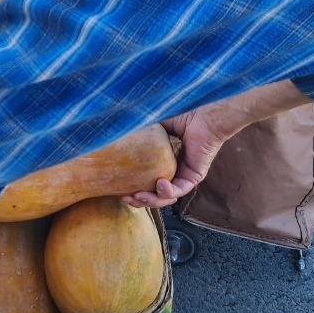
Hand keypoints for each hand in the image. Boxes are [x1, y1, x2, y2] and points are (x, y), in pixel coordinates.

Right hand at [123, 105, 238, 208]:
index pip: (144, 181)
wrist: (202, 112)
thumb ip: (135, 130)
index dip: (131, 188)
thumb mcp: (151, 124)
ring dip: (151, 201)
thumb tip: (111, 132)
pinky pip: (180, 190)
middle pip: (153, 194)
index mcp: (160, 161)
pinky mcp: (194, 175)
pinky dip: (168, 191)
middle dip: (139, 200)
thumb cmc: (180, 113)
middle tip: (125, 198)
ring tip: (138, 196)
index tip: (118, 190)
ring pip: (166, 197)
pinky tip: (160, 184)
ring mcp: (183, 175)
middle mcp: (171, 170)